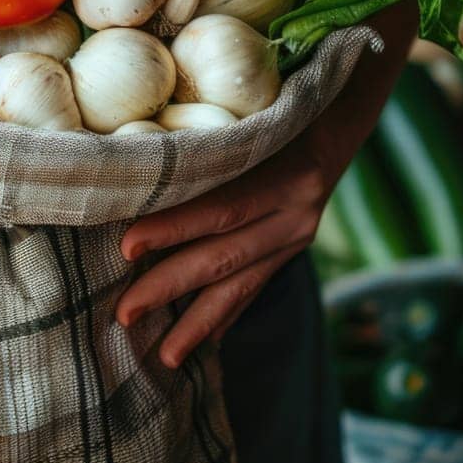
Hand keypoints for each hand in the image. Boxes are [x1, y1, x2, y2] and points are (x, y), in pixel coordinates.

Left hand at [115, 117, 346, 369]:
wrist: (337, 114)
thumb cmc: (277, 105)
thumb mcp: (253, 117)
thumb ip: (211, 144)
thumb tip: (139, 170)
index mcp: (287, 174)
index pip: (222, 208)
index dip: (175, 228)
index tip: (127, 245)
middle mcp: (295, 213)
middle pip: (224, 256)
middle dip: (171, 287)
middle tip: (125, 313)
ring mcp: (296, 237)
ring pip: (240, 285)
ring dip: (198, 323)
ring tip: (166, 356)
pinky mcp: (292, 251)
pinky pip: (255, 288)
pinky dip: (227, 315)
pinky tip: (205, 341)